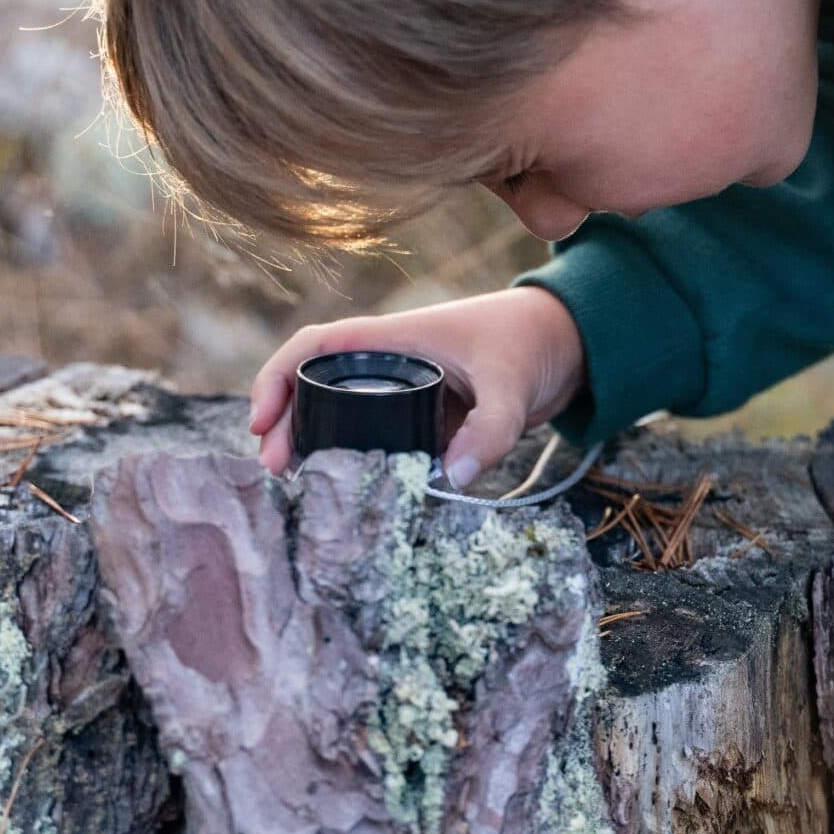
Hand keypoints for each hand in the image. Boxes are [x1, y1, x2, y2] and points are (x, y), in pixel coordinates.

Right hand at [248, 286, 585, 485]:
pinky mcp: (426, 419)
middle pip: (316, 386)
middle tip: (277, 471)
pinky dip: (358, 462)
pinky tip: (352, 495)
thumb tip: (450, 478)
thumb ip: (490, 429)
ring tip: (300, 485)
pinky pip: (380, 439)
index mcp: (395, 338)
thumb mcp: (512, 383)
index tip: (262, 422)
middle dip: (287, 423)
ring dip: (317, 445)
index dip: (278, 377)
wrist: (571, 343)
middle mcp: (390, 362)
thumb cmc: (532, 342)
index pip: (315, 346)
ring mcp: (406, 391)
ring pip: (343, 415)